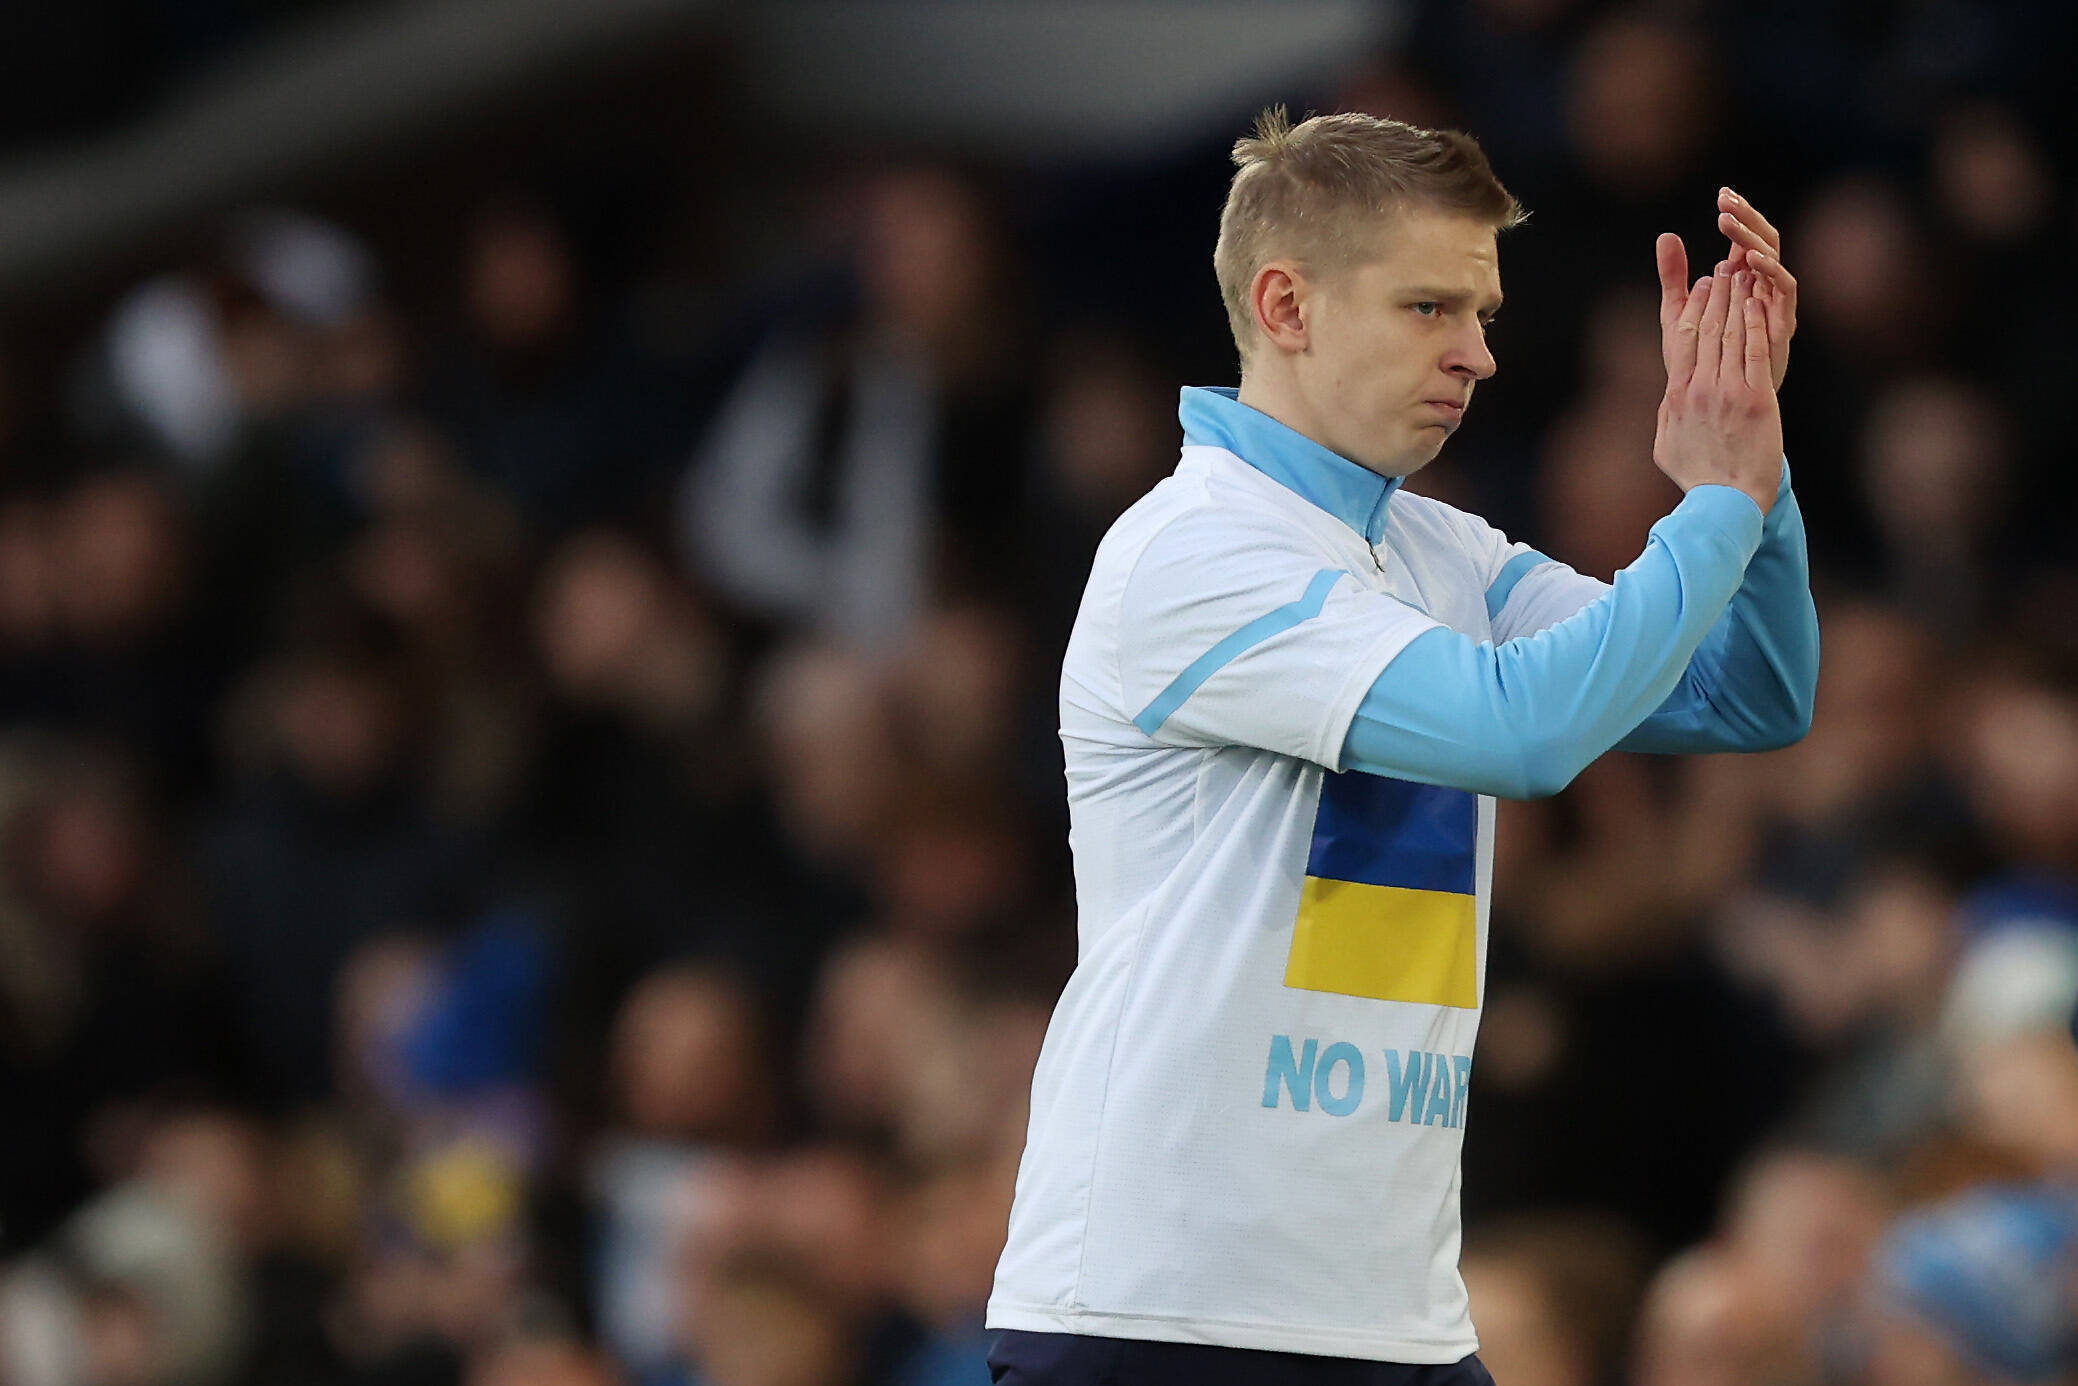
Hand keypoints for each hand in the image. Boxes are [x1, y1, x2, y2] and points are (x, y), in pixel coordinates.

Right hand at [1653, 262, 1782, 515]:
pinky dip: (1755, 324)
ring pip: (1731, 335)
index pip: (1683, 340)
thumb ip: (1668, 415)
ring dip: (1738, 300)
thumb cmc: (1697, 477)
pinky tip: (1759, 302)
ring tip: (1744, 275)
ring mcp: (1728, 393)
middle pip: (1707, 330)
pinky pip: (1754, 353)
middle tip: (1726, 269)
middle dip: (1717, 294)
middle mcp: (1699, 389)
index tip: (1702, 286)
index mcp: (1676, 396)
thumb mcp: (1666, 445)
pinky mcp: (1756, 400)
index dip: (1693, 307)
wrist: (1726, 500)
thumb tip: (1669, 400)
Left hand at [1656, 191, 1797, 391]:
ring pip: (1773, 259)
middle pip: (1763, 241)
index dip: (1738, 215)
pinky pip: (1786, 288)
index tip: (1722, 194)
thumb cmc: (1702, 363)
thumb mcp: (1680, 314)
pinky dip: (1770, 270)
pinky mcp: (1783, 324)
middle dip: (1747, 218)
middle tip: (1727, 199)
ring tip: (1730, 221)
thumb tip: (1666, 235)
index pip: (1745, 238)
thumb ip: (1674, 277)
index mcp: (1742, 282)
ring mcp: (1774, 305)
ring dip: (1753, 238)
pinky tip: (1747, 258)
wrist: (1719, 410)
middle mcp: (1762, 288)